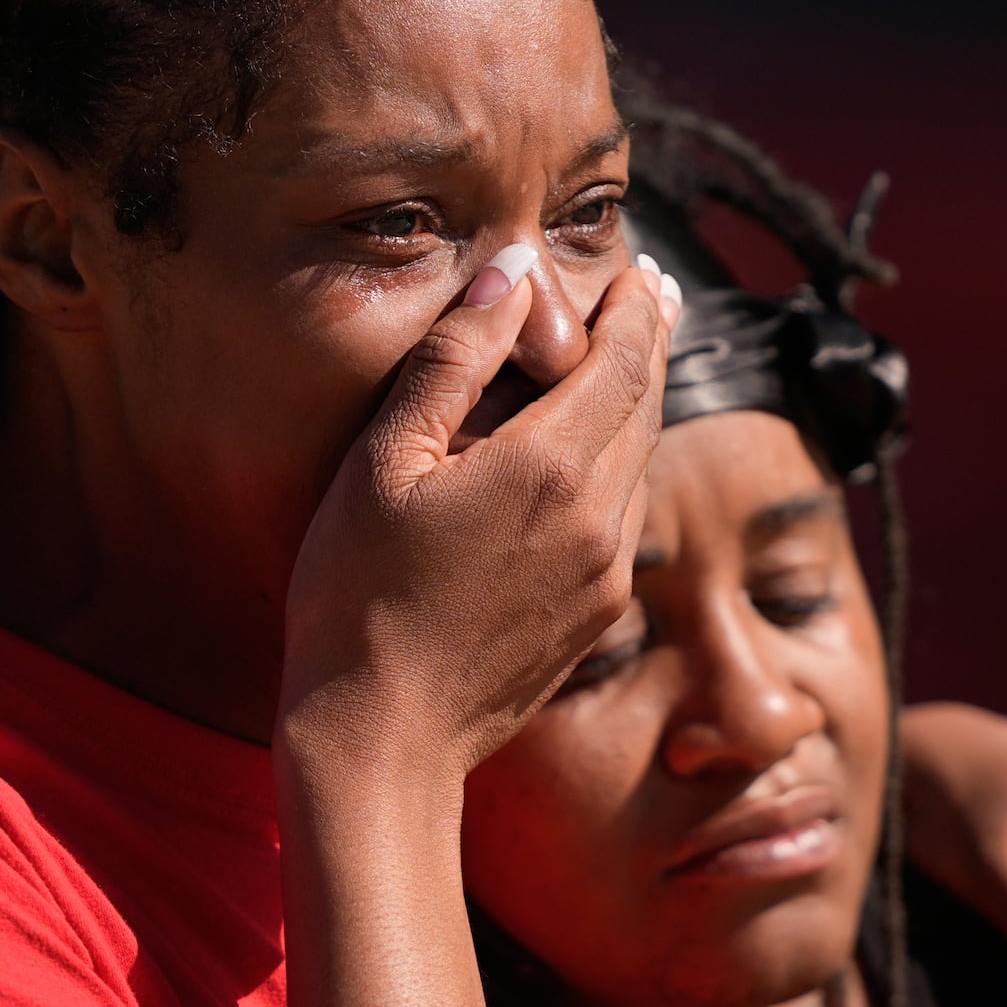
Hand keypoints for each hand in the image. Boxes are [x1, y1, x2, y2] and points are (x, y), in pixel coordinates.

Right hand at [280, 247, 677, 786]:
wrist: (382, 740)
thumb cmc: (357, 596)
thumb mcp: (385, 462)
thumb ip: (455, 360)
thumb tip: (513, 275)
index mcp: (551, 467)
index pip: (624, 360)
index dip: (633, 306)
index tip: (636, 267)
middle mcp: (600, 518)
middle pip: (647, 405)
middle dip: (649, 341)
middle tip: (648, 292)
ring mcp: (606, 573)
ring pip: (642, 461)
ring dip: (638, 402)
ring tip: (627, 357)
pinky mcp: (597, 614)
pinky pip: (625, 516)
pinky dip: (622, 463)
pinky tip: (594, 453)